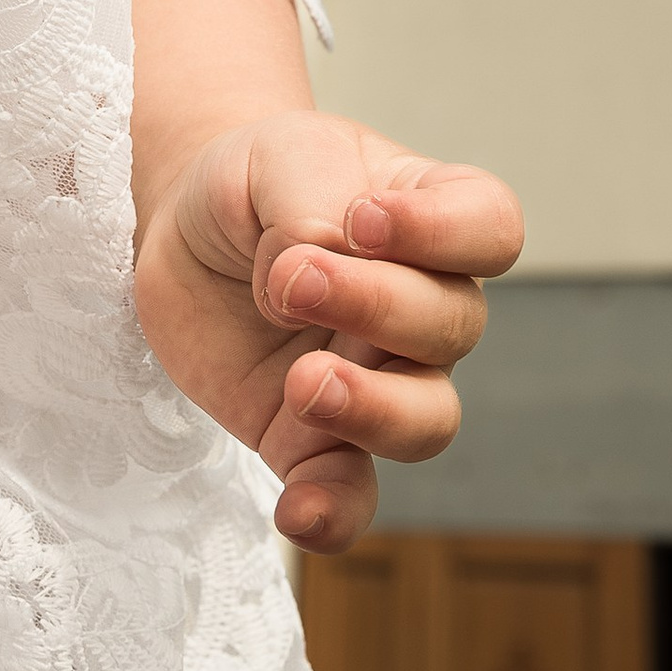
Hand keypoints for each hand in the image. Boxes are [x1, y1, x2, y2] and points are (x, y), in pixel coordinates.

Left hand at [131, 111, 521, 554]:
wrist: (182, 231)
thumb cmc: (254, 183)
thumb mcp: (278, 156)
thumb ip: (310, 203)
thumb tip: (311, 270)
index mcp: (431, 216)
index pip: (490, 227)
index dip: (445, 230)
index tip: (366, 217)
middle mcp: (423, 306)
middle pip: (453, 322)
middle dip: (377, 304)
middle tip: (291, 280)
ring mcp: (377, 379)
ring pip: (428, 419)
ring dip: (375, 408)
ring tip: (304, 383)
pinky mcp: (313, 440)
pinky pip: (349, 494)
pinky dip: (333, 513)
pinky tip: (297, 514)